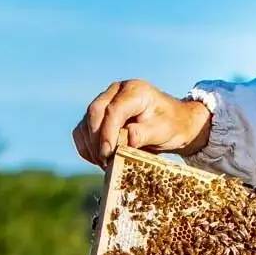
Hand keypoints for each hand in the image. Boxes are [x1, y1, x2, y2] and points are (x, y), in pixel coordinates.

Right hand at [72, 80, 212, 166]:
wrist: (174, 123)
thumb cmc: (172, 125)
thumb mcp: (164, 130)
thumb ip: (144, 133)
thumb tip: (126, 139)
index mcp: (135, 90)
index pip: (114, 109)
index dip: (108, 132)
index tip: (108, 153)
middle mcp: (116, 91)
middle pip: (95, 112)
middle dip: (97, 140)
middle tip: (106, 162)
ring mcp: (105, 102)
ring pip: (85, 123)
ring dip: (91, 146)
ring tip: (105, 164)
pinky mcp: (98, 116)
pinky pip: (82, 132)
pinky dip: (87, 147)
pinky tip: (99, 160)